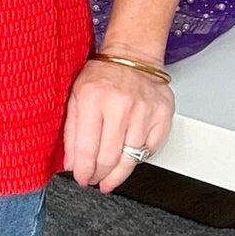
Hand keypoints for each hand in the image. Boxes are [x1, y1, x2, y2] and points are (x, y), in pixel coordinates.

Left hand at [63, 58, 173, 192]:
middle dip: (100, 176)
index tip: (82, 178)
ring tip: (110, 178)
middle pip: (109, 158)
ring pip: (131, 158)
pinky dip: (139, 158)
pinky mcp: (162, 114)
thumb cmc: (103, 75)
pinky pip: (151, 149)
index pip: (87, 149)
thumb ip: (71, 131)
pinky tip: (128, 158)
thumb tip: (71, 164)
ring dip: (119, 174)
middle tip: (95, 180)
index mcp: (93, 99)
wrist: (133, 55)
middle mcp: (120, 105)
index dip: (83, 171)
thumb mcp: (76, 97)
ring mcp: (144, 111)